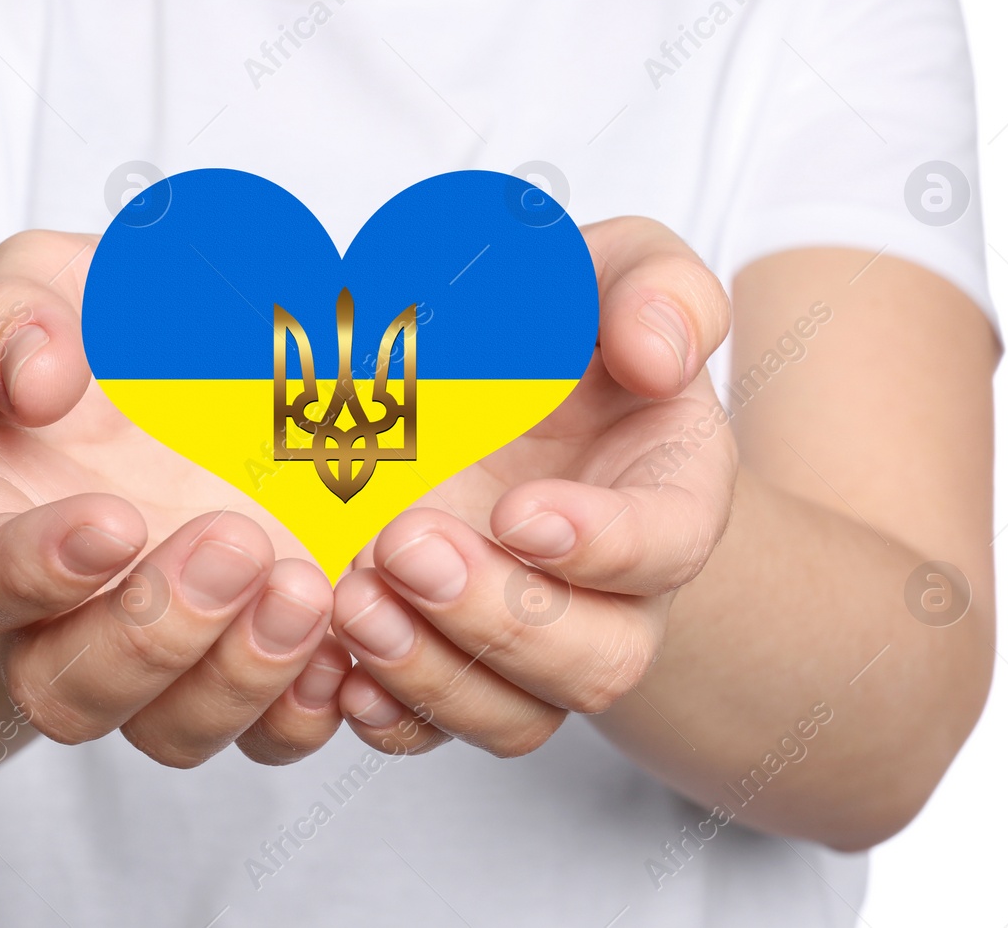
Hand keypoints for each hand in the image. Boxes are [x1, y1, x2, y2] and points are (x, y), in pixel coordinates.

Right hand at [0, 231, 348, 767]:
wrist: (190, 374)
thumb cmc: (105, 332)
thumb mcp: (50, 284)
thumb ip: (14, 317)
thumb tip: (33, 383)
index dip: (33, 571)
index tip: (117, 519)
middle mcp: (66, 615)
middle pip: (68, 690)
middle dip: (154, 634)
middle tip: (238, 540)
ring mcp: (165, 654)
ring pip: (171, 733)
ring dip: (237, 678)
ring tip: (307, 587)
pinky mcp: (247, 666)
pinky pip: (267, 738)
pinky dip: (306, 712)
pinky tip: (346, 648)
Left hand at [329, 217, 737, 755]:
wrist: (510, 395)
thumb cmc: (571, 338)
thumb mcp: (623, 276)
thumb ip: (659, 292)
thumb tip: (656, 355)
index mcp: (669, 495)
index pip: (667, 546)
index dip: (603, 546)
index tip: (520, 512)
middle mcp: (614, 594)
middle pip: (594, 659)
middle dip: (498, 616)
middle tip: (406, 544)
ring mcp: (534, 644)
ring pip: (515, 716)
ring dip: (433, 672)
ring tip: (356, 601)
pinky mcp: (458, 664)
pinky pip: (440, 732)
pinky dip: (390, 717)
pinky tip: (338, 670)